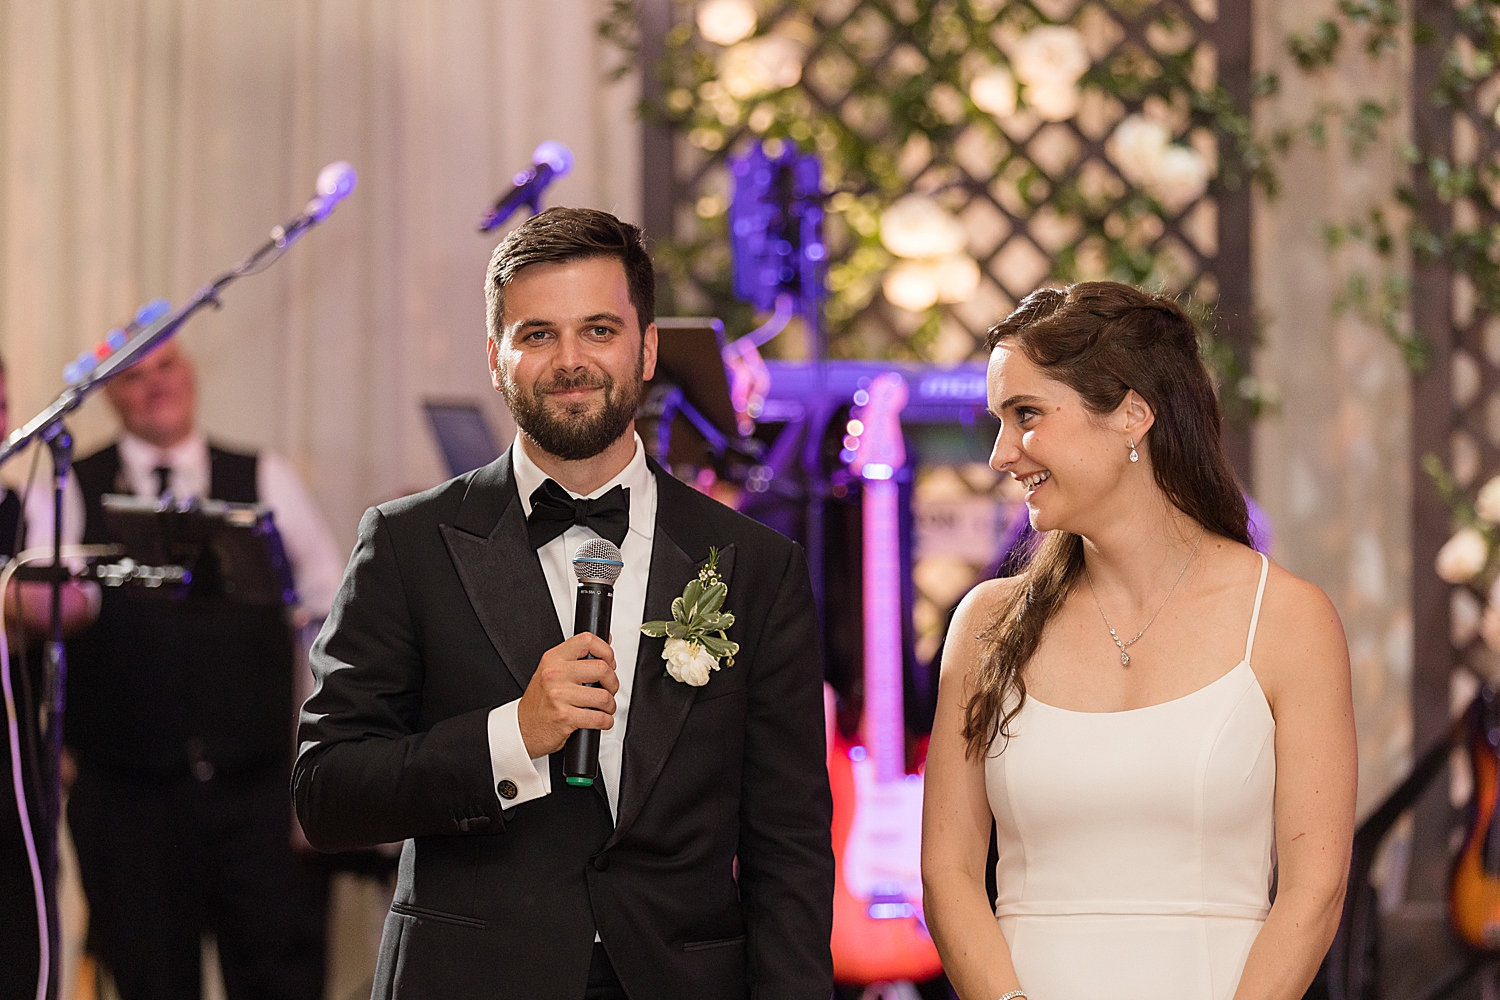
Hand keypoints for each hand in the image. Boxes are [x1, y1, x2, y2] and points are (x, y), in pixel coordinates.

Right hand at [516, 632, 617, 757]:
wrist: (522, 728)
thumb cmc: (539, 702)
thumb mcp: (550, 671)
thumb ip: (575, 658)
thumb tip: (605, 641)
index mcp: (553, 659)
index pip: (587, 641)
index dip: (606, 651)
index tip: (609, 661)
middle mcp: (555, 674)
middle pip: (602, 669)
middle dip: (613, 683)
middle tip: (609, 689)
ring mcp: (559, 695)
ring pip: (604, 696)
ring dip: (610, 706)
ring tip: (604, 708)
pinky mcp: (565, 716)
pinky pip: (599, 718)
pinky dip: (606, 721)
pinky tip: (601, 720)